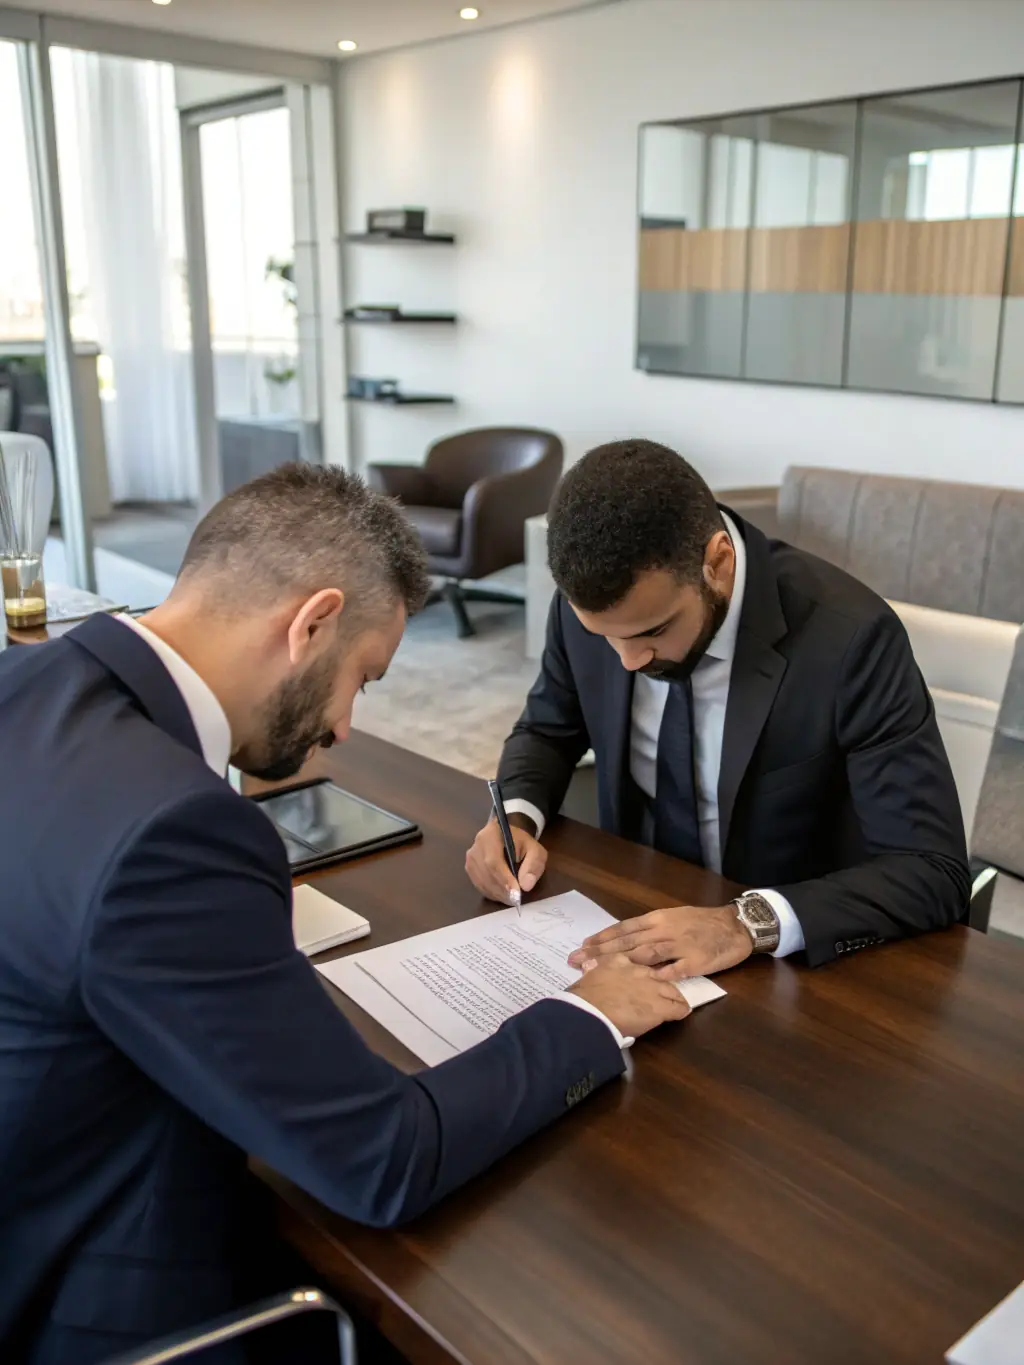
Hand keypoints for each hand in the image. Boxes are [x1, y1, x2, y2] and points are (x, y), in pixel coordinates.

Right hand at [465, 815, 546, 903]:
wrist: (511, 838)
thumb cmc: (523, 844)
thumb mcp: (535, 850)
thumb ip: (534, 865)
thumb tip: (526, 885)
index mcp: (491, 834)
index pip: (494, 860)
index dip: (504, 879)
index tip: (516, 893)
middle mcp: (476, 845)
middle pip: (486, 872)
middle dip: (501, 889)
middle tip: (515, 900)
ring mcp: (471, 857)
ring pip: (481, 881)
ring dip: (497, 893)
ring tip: (511, 899)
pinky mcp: (470, 868)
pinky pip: (478, 884)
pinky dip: (491, 893)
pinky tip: (503, 896)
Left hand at [568, 904, 752, 979]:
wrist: (735, 926)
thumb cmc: (701, 922)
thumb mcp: (672, 920)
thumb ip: (650, 931)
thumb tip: (624, 943)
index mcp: (658, 919)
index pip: (624, 929)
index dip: (603, 938)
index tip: (583, 946)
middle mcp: (665, 930)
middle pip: (629, 942)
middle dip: (602, 951)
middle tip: (578, 960)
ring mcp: (681, 944)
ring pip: (648, 953)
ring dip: (623, 963)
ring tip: (602, 971)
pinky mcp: (697, 959)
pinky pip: (677, 969)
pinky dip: (662, 974)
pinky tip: (646, 982)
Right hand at [568, 953, 690, 1037]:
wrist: (591, 1012)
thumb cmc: (586, 995)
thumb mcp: (588, 974)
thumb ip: (593, 967)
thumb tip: (587, 963)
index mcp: (623, 959)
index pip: (641, 955)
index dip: (648, 958)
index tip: (652, 964)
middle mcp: (641, 970)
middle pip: (662, 970)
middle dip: (668, 971)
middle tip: (674, 973)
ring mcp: (653, 987)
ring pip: (673, 987)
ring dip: (676, 991)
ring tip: (682, 993)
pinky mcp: (660, 1008)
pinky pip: (678, 1008)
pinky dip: (681, 1010)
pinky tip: (684, 1010)